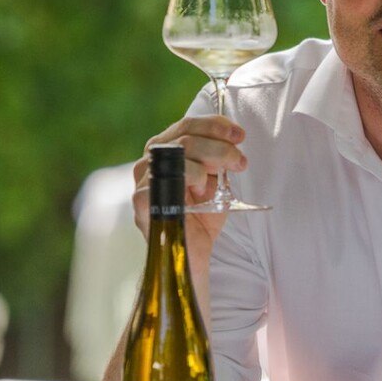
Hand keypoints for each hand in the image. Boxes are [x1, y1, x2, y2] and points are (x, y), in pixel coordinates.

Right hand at [131, 115, 245, 262]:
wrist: (192, 256)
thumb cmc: (202, 219)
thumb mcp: (216, 183)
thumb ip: (218, 161)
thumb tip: (230, 142)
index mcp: (166, 154)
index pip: (186, 126)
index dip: (215, 125)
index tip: (239, 135)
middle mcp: (150, 162)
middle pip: (184, 136)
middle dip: (219, 145)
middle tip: (239, 161)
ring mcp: (143, 181)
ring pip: (177, 151)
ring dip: (207, 161)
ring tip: (217, 183)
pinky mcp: (141, 200)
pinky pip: (167, 177)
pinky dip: (191, 178)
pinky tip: (200, 192)